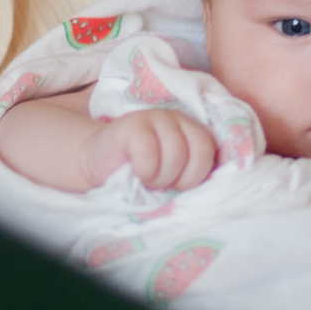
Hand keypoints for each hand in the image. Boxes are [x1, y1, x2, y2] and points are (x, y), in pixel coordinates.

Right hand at [86, 110, 217, 190]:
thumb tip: (211, 191)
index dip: (194, 176)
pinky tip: (135, 171)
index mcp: (193, 132)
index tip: (176, 185)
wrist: (99, 163)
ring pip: (176, 154)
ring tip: (146, 179)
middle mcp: (179, 119)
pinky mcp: (133, 123)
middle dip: (181, 179)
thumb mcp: (172, 178)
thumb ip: (191, 177)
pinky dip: (144, 170)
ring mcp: (156, 117)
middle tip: (161, 183)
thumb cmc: (139, 176)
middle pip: (198, 153)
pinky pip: (149, 152)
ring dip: (160, 178)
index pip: (210, 152)